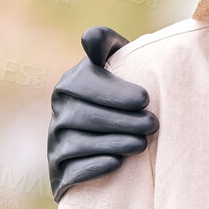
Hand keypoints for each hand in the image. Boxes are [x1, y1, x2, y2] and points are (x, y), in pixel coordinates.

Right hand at [47, 27, 157, 200]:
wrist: (110, 139)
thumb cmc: (119, 94)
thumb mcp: (115, 63)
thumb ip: (106, 45)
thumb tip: (90, 37)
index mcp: (70, 84)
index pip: (86, 85)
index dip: (114, 92)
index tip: (145, 98)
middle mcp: (58, 112)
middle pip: (85, 116)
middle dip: (121, 120)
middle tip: (153, 124)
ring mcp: (55, 142)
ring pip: (79, 142)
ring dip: (112, 143)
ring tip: (142, 143)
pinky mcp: (58, 171)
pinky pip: (71, 169)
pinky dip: (93, 166)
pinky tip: (117, 163)